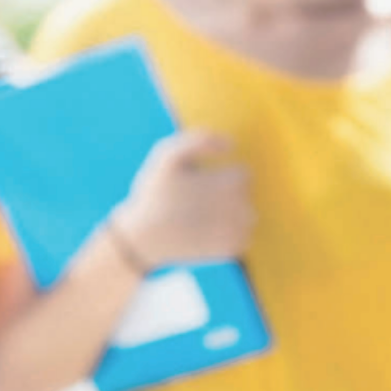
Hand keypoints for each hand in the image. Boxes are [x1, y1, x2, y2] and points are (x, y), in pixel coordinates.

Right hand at [111, 131, 254, 268]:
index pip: (243, 174)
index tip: (198, 184)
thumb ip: (201, 140)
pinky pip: (244, 237)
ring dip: (232, 214)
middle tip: (197, 201)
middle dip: (226, 195)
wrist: (143, 240)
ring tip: (203, 217)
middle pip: (246, 195)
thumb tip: (232, 144)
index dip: (220, 176)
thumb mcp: (168, 156)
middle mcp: (238, 208)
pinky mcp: (232, 250)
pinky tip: (207, 233)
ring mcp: (236, 231)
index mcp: (228, 183)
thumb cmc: (154, 194)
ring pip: (248, 216)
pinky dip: (230, 234)